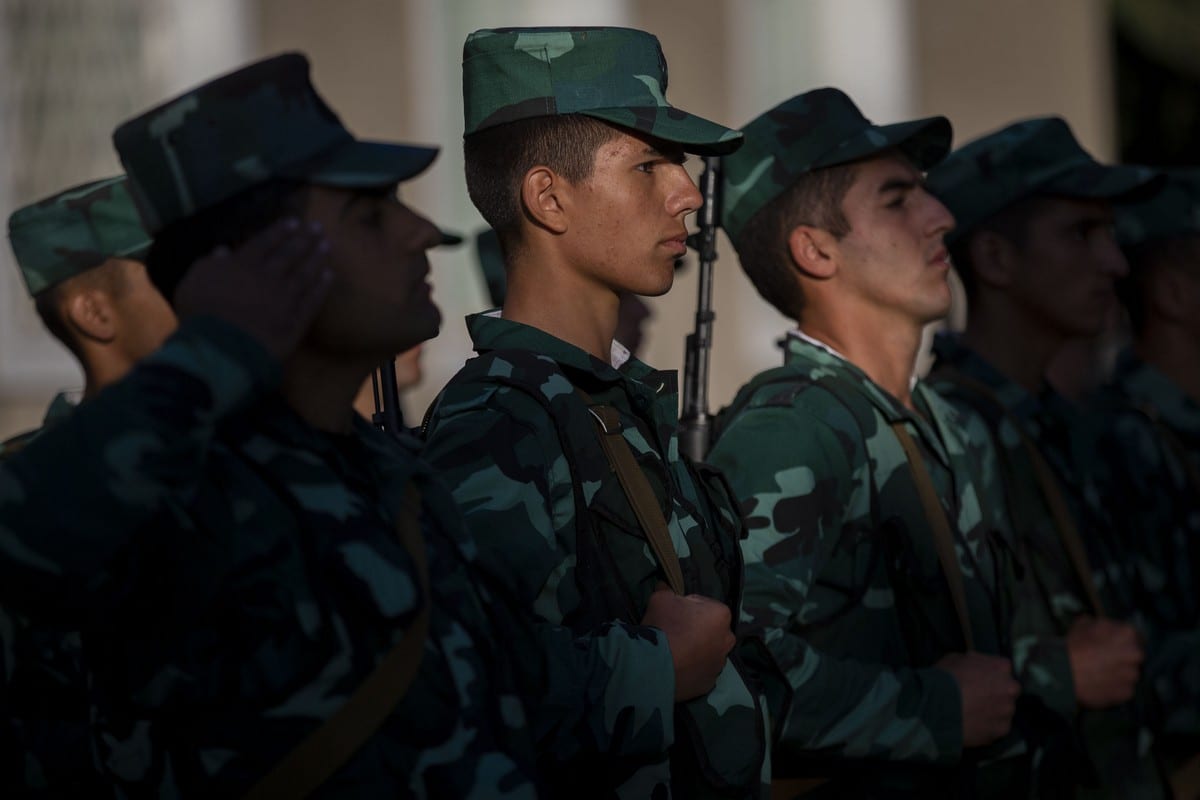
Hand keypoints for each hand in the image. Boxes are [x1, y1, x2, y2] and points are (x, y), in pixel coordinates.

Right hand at [174, 218, 332, 359]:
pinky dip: (322, 287)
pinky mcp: (296, 320)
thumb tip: (223, 250)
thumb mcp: (194, 282)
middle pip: (289, 254)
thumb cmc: (201, 314)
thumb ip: (210, 264)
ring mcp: (285, 299)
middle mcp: (267, 277)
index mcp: (242, 265)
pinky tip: (329, 276)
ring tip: (327, 245)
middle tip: (319, 227)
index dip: (280, 231)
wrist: (222, 347)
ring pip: (304, 274)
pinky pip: (312, 300)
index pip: (264, 243)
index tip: (295, 222)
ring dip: (316, 258)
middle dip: (304, 239)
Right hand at [641, 585, 734, 701]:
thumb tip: (664, 586)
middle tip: (675, 632)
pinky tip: (677, 666)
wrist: (655, 665)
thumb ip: (666, 590)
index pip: (704, 605)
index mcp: (721, 614)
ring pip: (708, 651)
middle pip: (710, 629)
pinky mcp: (710, 683)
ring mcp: (720, 663)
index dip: (687, 607)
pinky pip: (702, 670)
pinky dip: (692, 668)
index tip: (674, 613)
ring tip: (675, 652)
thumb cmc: (664, 626)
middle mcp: (727, 639)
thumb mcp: (661, 598)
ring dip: (697, 650)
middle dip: (697, 629)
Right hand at [937, 651, 1018, 747]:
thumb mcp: (956, 658)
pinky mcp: (1001, 730)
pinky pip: (996, 727)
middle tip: (978, 697)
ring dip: (993, 711)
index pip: (1003, 668)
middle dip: (997, 693)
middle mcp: (1010, 689)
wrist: (936, 706)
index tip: (979, 678)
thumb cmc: (945, 678)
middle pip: (1008, 690)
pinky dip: (987, 726)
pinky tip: (972, 724)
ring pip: (1004, 711)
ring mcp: (1007, 711)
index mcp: (1001, 667)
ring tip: (973, 713)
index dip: (989, 673)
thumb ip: (974, 662)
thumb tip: (976, 669)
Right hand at [1067, 616, 1142, 708]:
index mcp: (1127, 633)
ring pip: (1130, 672)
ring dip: (1120, 672)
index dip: (1122, 639)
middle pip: (1134, 654)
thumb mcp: (1083, 623)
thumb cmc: (1074, 645)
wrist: (1065, 671)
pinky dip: (1115, 686)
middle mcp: (1136, 654)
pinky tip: (1101, 683)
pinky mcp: (1127, 692)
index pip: (1134, 635)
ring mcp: (1133, 675)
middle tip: (1107, 658)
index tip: (1113, 643)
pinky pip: (1124, 688)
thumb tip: (1101, 626)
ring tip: (1102, 672)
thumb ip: (1100, 624)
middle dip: (1123, 656)